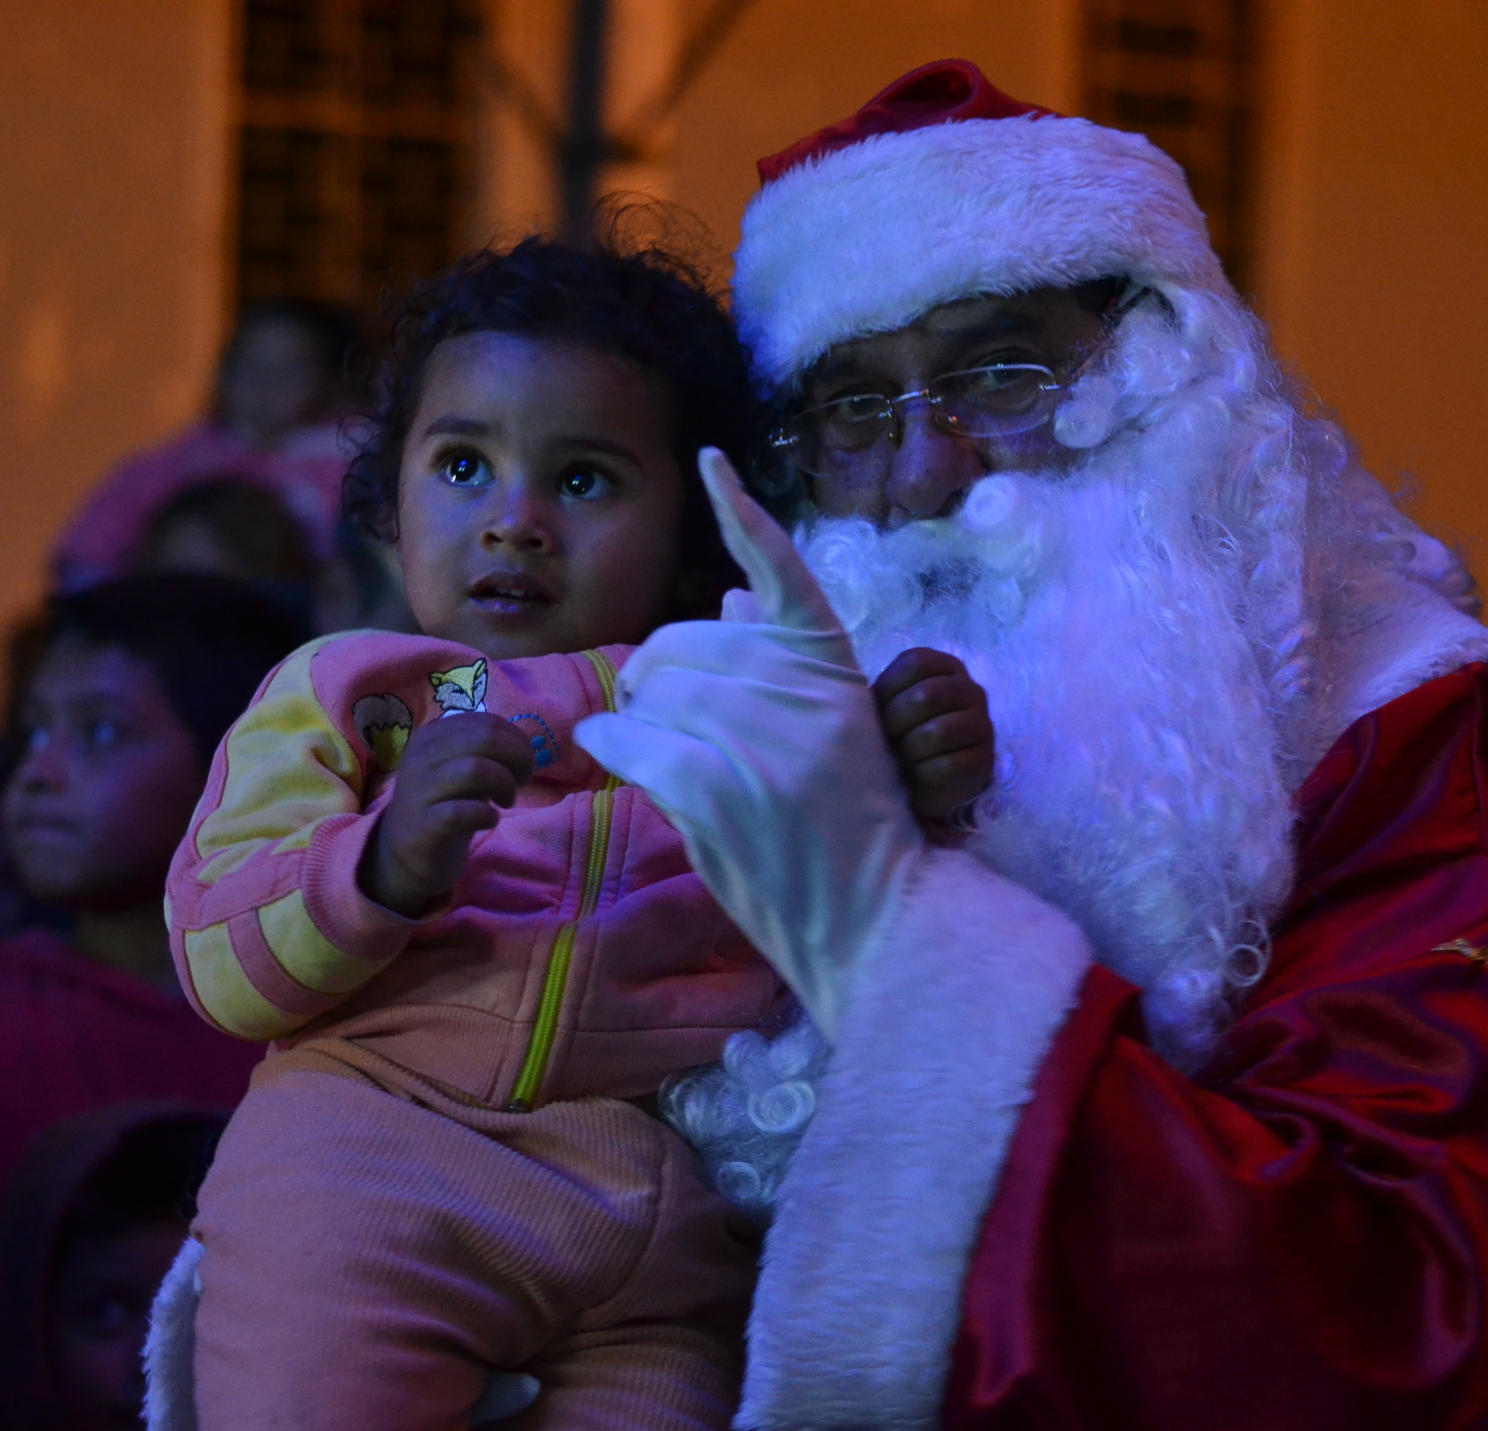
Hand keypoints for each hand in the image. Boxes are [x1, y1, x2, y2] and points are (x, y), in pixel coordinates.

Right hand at [359, 712, 533, 916]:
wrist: (407, 852)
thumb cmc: (444, 804)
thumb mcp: (464, 769)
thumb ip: (490, 751)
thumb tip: (529, 740)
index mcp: (431, 736)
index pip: (486, 722)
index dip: (516, 741)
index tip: (523, 764)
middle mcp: (420, 757)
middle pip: (485, 738)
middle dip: (517, 758)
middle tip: (522, 781)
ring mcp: (418, 791)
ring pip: (475, 769)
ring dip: (504, 784)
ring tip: (506, 801)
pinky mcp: (423, 825)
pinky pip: (462, 812)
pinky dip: (486, 814)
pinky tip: (490, 819)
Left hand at [575, 450, 928, 1036]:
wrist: (876, 914)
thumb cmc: (847, 825)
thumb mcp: (835, 727)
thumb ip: (782, 660)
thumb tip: (734, 590)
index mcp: (833, 665)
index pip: (782, 568)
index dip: (741, 509)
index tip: (709, 458)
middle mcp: (802, 689)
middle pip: (684, 642)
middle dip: (654, 673)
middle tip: (656, 710)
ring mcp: (762, 739)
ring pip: (652, 691)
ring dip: (634, 716)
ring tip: (655, 751)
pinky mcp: (718, 789)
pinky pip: (631, 739)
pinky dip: (611, 743)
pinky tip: (615, 752)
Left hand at [875, 649, 991, 822]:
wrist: (923, 780)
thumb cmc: (900, 735)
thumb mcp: (887, 705)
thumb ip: (880, 689)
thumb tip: (844, 682)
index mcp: (945, 667)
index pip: (917, 662)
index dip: (889, 688)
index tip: (879, 709)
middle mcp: (970, 690)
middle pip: (927, 695)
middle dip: (896, 722)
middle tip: (889, 738)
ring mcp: (982, 724)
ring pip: (937, 733)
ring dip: (909, 750)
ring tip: (904, 757)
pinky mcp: (985, 759)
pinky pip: (948, 765)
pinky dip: (923, 773)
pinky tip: (920, 773)